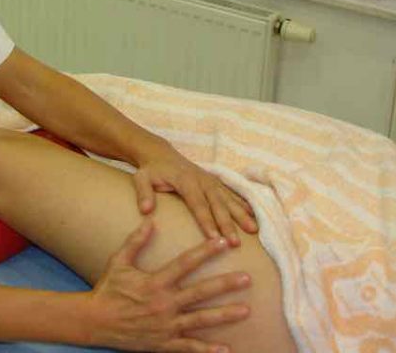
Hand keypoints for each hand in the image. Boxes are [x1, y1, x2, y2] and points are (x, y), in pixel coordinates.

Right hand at [85, 219, 250, 351]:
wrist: (95, 321)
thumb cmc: (108, 289)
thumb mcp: (119, 261)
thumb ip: (136, 241)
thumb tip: (152, 220)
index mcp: (155, 282)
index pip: (185, 263)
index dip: (205, 251)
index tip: (222, 241)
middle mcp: (164, 304)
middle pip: (200, 292)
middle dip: (225, 284)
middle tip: (248, 277)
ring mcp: (166, 326)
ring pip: (201, 320)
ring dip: (224, 315)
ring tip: (246, 310)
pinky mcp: (164, 343)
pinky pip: (189, 348)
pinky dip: (207, 351)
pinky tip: (226, 350)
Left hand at [133, 143, 256, 245]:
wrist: (161, 154)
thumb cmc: (151, 170)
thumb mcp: (141, 178)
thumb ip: (143, 193)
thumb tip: (145, 211)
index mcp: (185, 180)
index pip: (197, 203)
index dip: (206, 220)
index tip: (213, 238)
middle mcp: (202, 180)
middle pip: (217, 204)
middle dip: (227, 223)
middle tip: (235, 242)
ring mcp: (211, 180)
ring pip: (229, 199)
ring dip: (241, 214)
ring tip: (253, 230)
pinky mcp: (216, 182)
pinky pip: (232, 194)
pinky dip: (244, 205)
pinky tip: (254, 217)